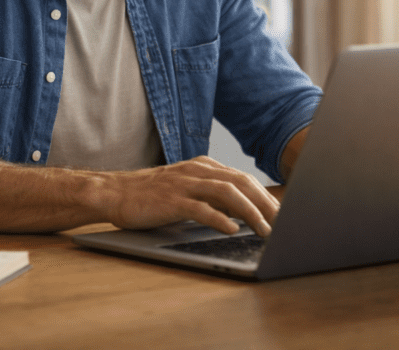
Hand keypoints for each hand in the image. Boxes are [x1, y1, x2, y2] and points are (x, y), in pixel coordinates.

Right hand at [103, 156, 277, 236]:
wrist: (115, 192)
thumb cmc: (150, 195)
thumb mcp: (185, 189)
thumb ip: (210, 195)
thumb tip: (242, 212)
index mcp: (202, 167)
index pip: (243, 178)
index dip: (266, 196)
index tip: (282, 214)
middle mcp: (196, 171)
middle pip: (241, 182)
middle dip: (266, 203)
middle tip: (284, 224)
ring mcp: (184, 184)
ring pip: (226, 193)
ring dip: (250, 212)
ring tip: (265, 230)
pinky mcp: (171, 200)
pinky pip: (201, 208)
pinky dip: (220, 219)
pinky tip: (232, 230)